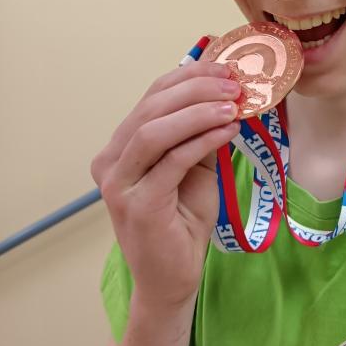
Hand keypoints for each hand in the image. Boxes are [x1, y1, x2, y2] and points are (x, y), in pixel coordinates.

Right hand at [91, 60, 241, 311]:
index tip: (226, 68)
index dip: (189, 76)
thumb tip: (229, 94)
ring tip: (234, 104)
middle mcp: (110, 161)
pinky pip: (172, 161)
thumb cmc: (182, 221)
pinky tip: (228, 131)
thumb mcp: (196, 167)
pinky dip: (201, 140)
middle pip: (151, 107)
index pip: (152, 96)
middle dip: (197, 89)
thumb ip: (201, 133)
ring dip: (199, 111)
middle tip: (235, 84)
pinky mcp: (138, 204)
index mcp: (120, 147)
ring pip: (155, 130)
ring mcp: (119, 183)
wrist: (172, 277)